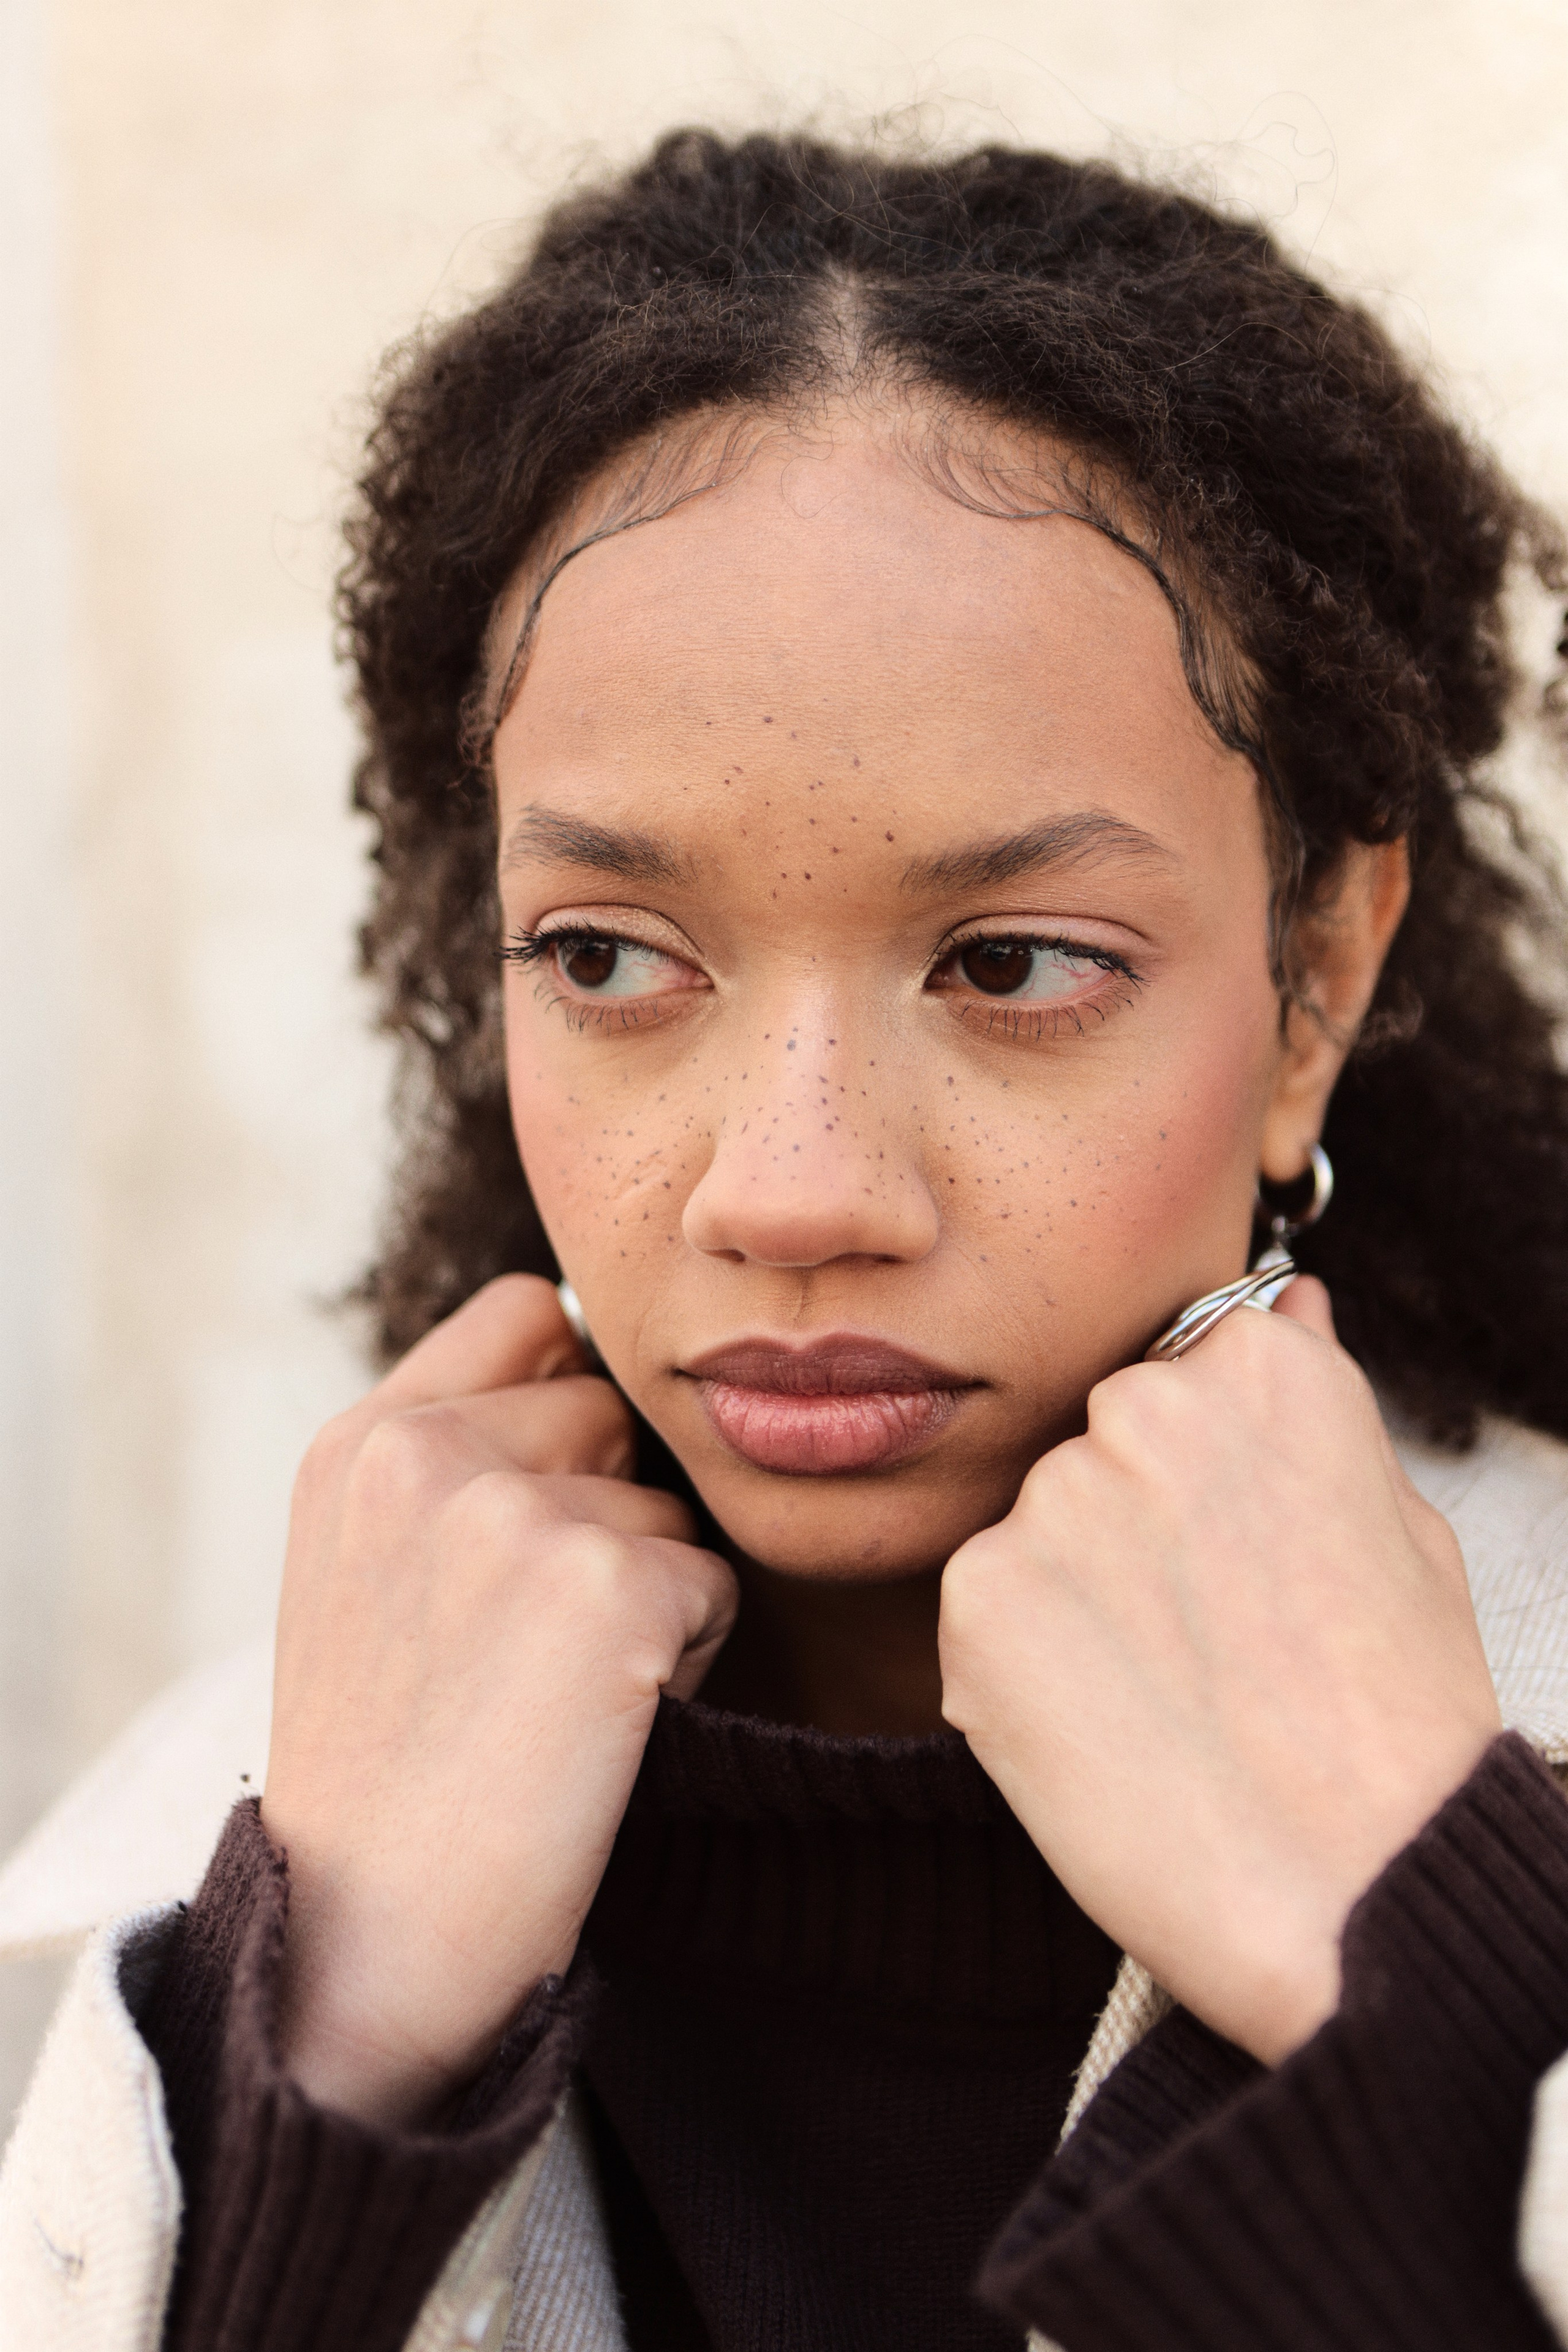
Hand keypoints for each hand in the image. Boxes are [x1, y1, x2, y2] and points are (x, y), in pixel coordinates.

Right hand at [261, 1276, 734, 2125]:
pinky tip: (603, 1726)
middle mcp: (426, 1452)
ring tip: (559, 1693)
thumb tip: (595, 1373)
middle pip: (612, 1412)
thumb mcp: (361, 1572)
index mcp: (360, 1442)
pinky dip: (690, 1652)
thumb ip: (451, 1460)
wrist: (369, 1942)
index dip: (565, 1394)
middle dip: (611, 1508)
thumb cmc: (388, 1770)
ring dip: (652, 1584)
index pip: (525, 1313)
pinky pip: (715, 1580)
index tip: (541, 1503)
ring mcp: (514, 1511)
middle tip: (537, 1644)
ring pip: (670, 1501)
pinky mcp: (608, 1585)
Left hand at [939, 1280, 1500, 2063]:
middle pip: (1098, 1442)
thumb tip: (1289, 1303)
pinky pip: (986, 1614)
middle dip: (1130, 1525)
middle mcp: (1143, 1404)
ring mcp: (1051, 1498)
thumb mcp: (1400, 1526)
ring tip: (1168, 1699)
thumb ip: (1315, 1405)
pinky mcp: (976, 1597)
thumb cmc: (1399, 1725)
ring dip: (1075, 1599)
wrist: (1358, 1895)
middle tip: (1207, 1640)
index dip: (1204, 1474)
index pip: (1182, 1369)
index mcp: (1258, 1366)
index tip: (1239, 1550)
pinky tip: (1110, 1734)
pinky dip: (1024, 1671)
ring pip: (1036, 1529)